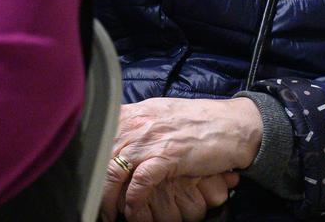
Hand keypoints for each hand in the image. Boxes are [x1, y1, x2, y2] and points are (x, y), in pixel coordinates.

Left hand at [100, 97, 260, 221]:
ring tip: (111, 213)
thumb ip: (139, 124)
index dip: (91, 161)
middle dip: (96, 185)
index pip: (100, 135)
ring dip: (109, 197)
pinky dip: (133, 199)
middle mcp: (140, 123)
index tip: (90, 180)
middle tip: (97, 205)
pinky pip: (140, 181)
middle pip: (103, 155)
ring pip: (115, 170)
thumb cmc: (200, 122)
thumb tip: (118, 138)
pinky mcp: (169, 155)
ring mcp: (153, 138)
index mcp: (137, 112)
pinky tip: (132, 210)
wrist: (234, 125)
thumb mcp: (162, 115)